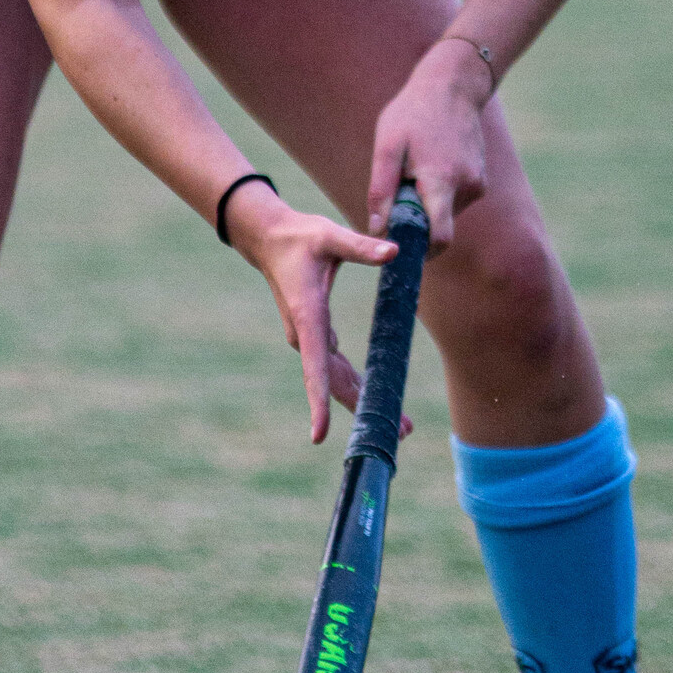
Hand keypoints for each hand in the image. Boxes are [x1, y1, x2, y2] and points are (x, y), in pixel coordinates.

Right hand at [225, 185, 398, 443]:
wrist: (271, 239)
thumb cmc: (300, 237)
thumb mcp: (331, 236)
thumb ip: (361, 247)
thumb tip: (395, 252)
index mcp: (309, 317)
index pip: (316, 367)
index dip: (319, 402)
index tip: (318, 435)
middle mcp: (306, 336)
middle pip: (335, 384)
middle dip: (365, 409)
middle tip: (402, 432)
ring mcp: (309, 339)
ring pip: (338, 379)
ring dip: (365, 401)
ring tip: (400, 425)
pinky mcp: (316, 336)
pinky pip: (336, 368)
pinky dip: (356, 384)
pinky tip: (375, 395)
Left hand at [367, 42, 491, 251]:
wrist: (452, 84)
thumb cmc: (413, 113)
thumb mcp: (387, 147)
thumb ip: (381, 191)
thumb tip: (377, 229)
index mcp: (442, 182)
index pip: (440, 238)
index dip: (420, 251)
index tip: (401, 247)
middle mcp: (467, 187)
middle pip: (440, 226)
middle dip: (418, 221)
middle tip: (399, 192)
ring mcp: (478, 183)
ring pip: (447, 212)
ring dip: (427, 203)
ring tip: (414, 169)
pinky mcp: (481, 178)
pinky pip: (455, 199)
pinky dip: (439, 192)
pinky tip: (430, 163)